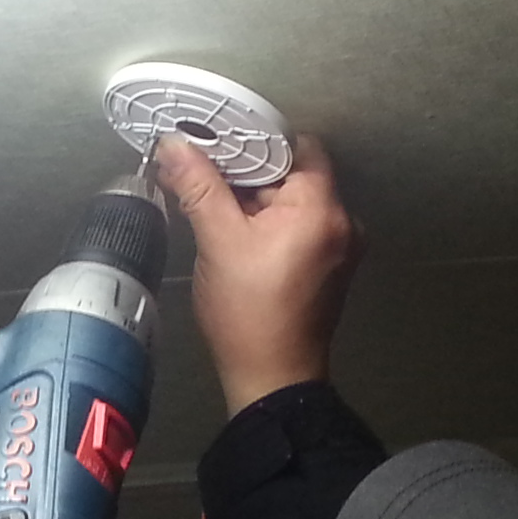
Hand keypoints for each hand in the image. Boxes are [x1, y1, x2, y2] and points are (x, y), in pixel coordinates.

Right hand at [156, 132, 359, 415]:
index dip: (256, 140)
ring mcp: (338, 247)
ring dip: (255, 200)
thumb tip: (174, 145)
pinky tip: (235, 235)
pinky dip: (268, 223)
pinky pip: (297, 227)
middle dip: (248, 174)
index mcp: (323, 210)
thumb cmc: (249, 315)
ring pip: (292, 202)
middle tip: (204, 175)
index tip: (217, 141)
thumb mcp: (218, 242)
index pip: (296, 146)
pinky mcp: (328, 266)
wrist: (272, 378)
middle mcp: (342, 223)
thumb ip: (198, 186)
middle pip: (293, 173)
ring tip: (214, 209)